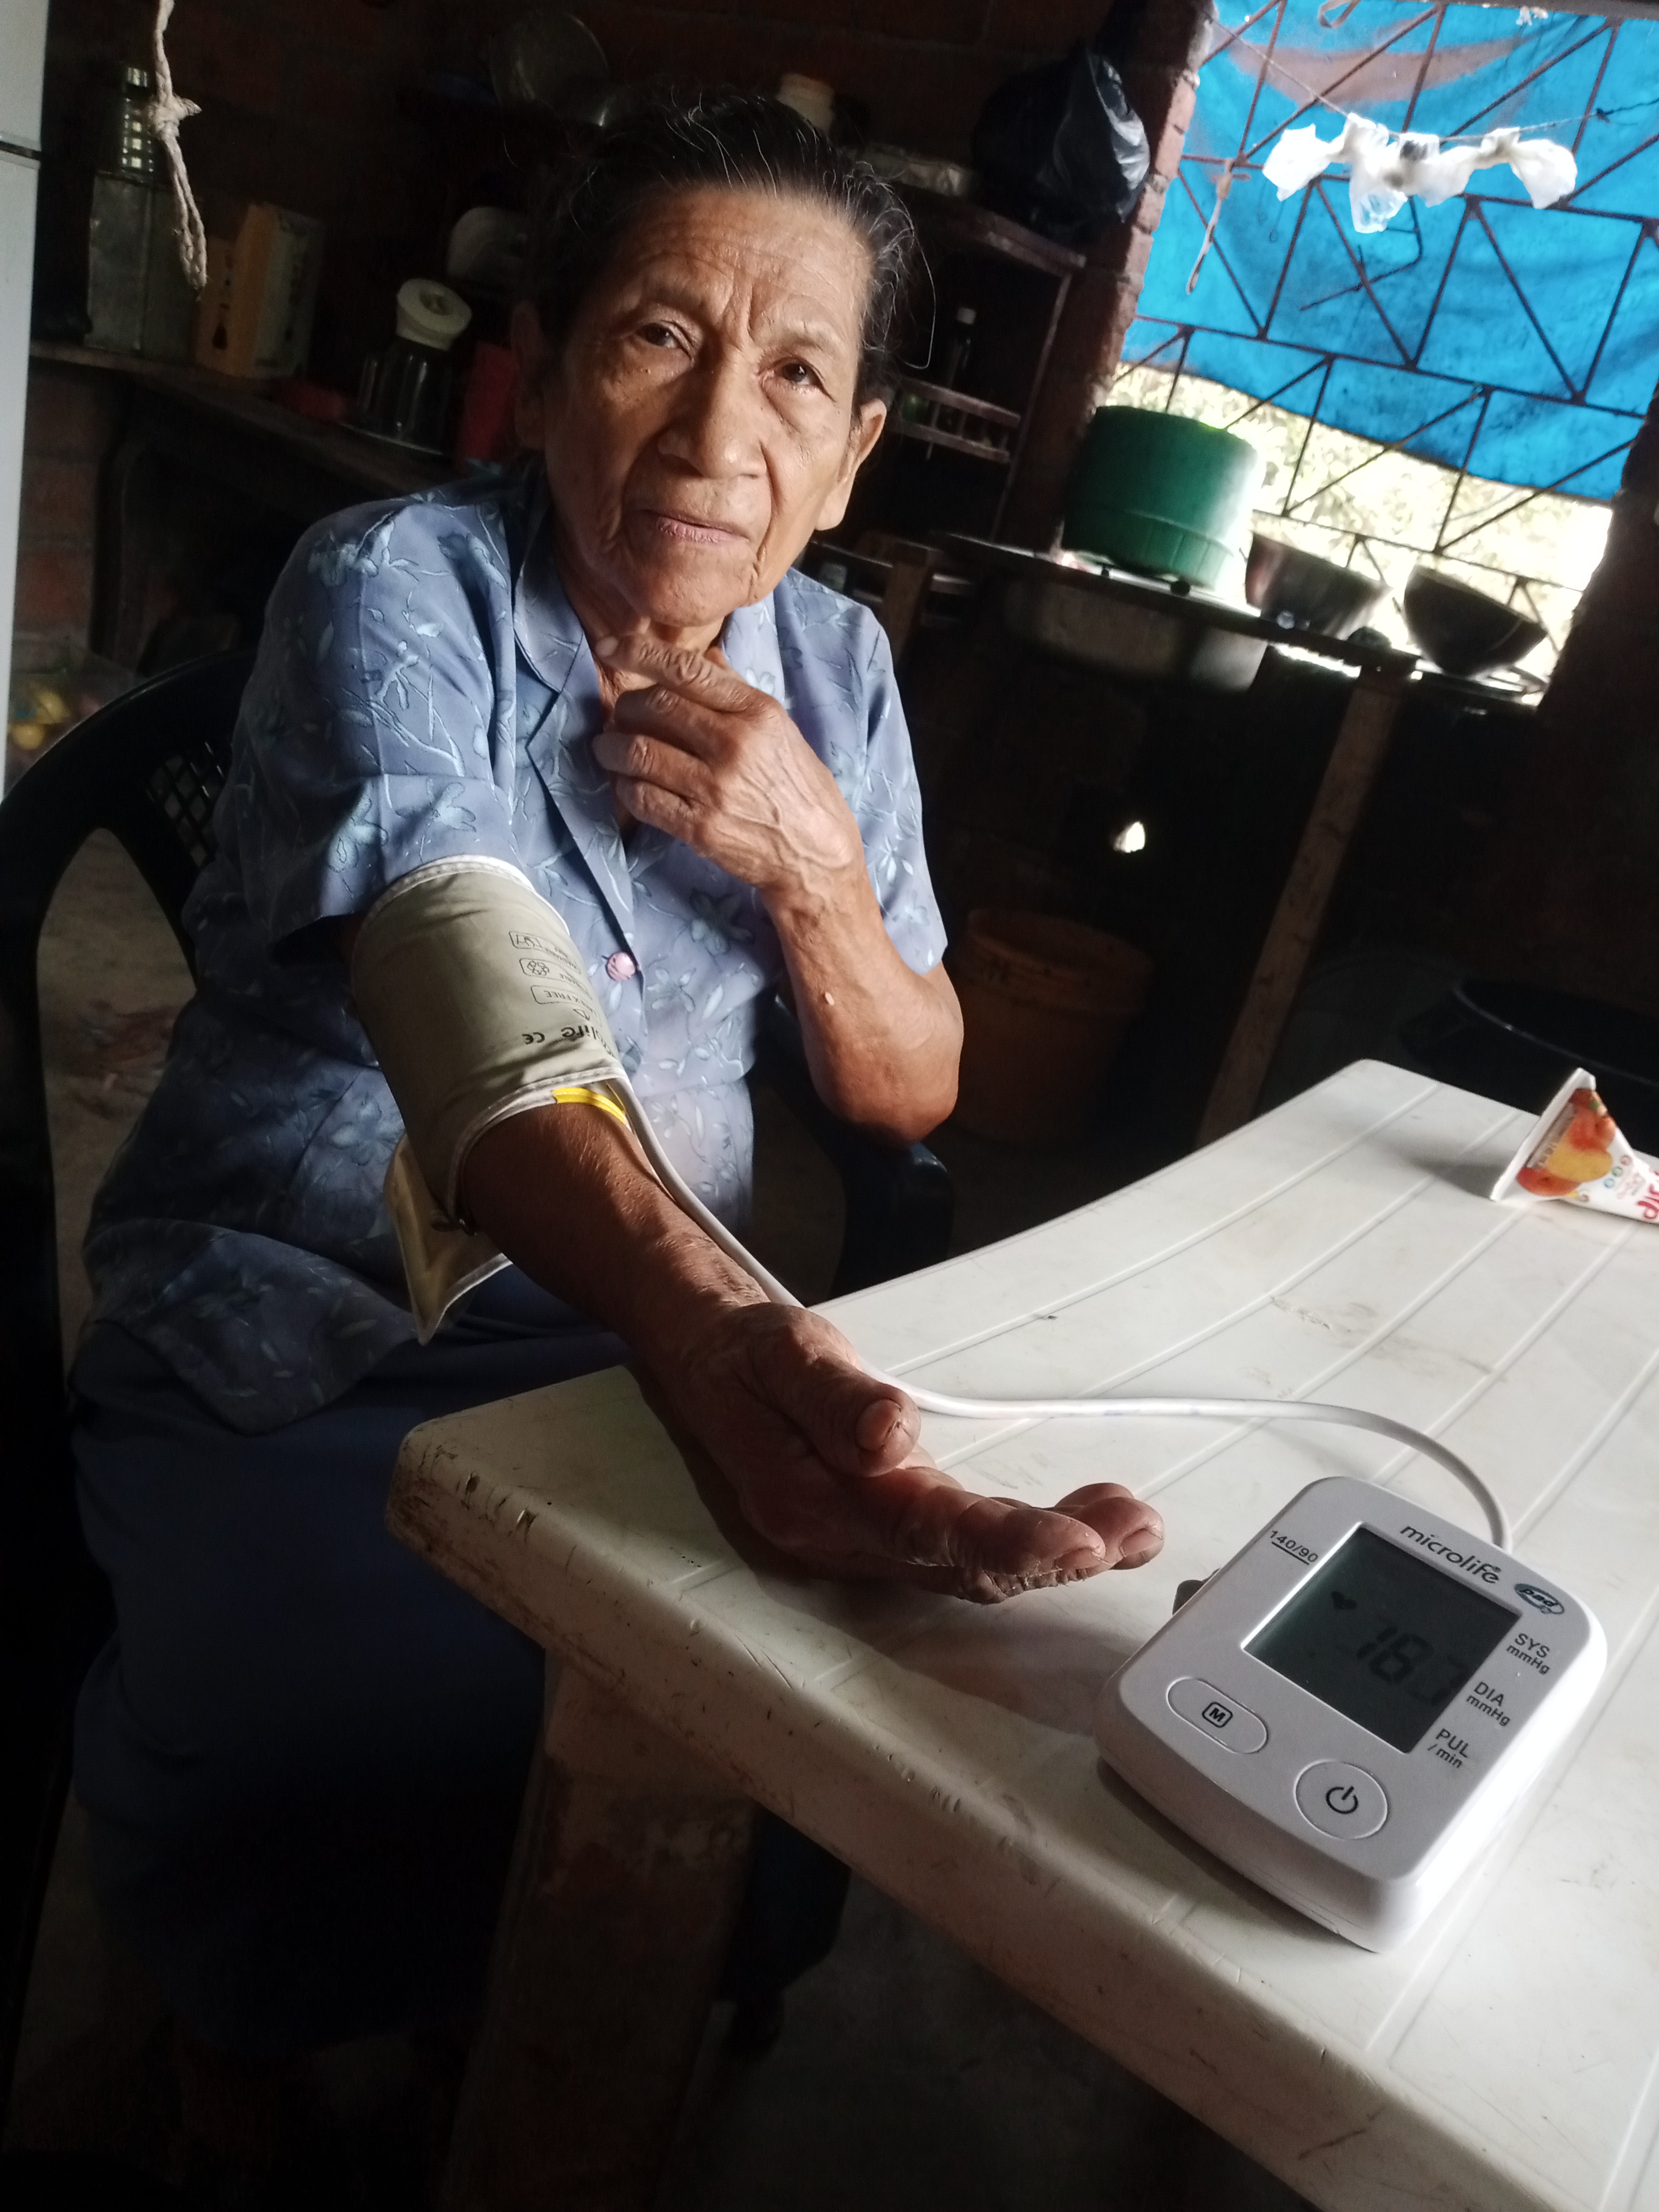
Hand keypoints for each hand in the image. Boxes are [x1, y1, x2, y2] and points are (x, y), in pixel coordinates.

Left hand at [591, 633, 861, 904]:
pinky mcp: (701, 828)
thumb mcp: (782, 730)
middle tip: (618, 717)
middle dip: (625, 708)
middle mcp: (735, 744)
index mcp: (757, 712)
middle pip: (655, 707)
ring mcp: (716, 788)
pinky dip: (624, 787)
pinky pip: (642, 798)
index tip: (608, 648)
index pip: (687, 670)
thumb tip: (706, 658)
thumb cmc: (800, 789)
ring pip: (639, 752)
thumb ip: (738, 693)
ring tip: (607, 749)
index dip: (638, 653)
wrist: (818, 855)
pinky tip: (626, 784)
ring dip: (611, 748)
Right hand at [642, 1299, 1163, 1604]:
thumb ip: (833, 1397)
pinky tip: (1092, 1528)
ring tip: (1135, 1525)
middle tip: (1134, 1529)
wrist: (708, 1363)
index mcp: (812, 1500)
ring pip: (972, 1570)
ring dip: (1057, 1555)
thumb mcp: (779, 1350)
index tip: (1078, 1539)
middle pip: (960, 1568)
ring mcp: (867, 1545)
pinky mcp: (890, 1534)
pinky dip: (1034, 1544)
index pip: (921, 1531)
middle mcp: (843, 1541)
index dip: (1004, 1541)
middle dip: (1054, 1556)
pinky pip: (968, 1554)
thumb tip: (891, 1435)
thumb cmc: (746, 1353)